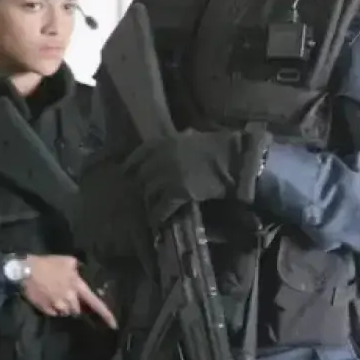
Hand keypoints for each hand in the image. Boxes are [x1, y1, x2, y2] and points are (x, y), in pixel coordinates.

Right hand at [20, 255, 116, 328]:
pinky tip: (47, 298)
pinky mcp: (45, 310)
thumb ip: (78, 269)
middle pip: (78, 310)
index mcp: (77, 286)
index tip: (114, 325)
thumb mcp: (67, 261)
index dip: (106, 314)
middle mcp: (69, 299)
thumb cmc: (46, 263)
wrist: (24, 270)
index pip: (95, 303)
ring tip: (55, 295)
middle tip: (68, 295)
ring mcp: (57, 306)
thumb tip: (82, 274)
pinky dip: (53, 308)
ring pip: (65, 312)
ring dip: (64, 307)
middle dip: (75, 305)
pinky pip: (53, 313)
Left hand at [125, 128, 269, 228]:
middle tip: (145, 195)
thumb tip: (183, 137)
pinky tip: (157, 223)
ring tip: (150, 211)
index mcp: (163, 143)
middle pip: (142, 177)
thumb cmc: (218, 147)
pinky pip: (161, 208)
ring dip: (150, 203)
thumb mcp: (194, 138)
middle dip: (143, 187)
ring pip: (149, 193)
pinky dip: (158, 217)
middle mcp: (160, 159)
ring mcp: (167, 176)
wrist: (233, 159)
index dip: (131, 165)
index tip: (126, 173)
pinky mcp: (177, 193)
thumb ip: (182, 139)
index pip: (138, 154)